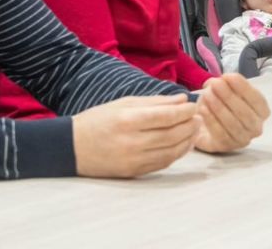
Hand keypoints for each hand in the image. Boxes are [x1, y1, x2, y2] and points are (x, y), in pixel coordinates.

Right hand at [72, 94, 199, 177]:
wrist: (72, 148)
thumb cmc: (98, 120)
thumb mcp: (124, 103)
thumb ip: (155, 102)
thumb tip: (182, 100)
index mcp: (128, 120)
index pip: (166, 116)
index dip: (184, 112)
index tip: (194, 106)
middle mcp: (131, 142)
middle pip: (171, 135)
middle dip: (189, 126)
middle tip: (199, 118)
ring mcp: (132, 160)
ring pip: (170, 151)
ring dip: (187, 141)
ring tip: (195, 130)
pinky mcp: (133, 172)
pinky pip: (162, 164)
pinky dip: (176, 154)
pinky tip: (183, 144)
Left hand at [194, 74, 269, 153]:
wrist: (207, 124)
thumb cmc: (223, 104)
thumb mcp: (227, 90)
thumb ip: (225, 84)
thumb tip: (216, 81)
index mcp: (262, 112)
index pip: (257, 99)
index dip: (243, 87)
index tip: (227, 76)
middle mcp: (256, 128)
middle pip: (244, 113)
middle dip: (229, 96)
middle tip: (215, 84)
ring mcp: (243, 140)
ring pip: (232, 124)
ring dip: (218, 107)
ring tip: (207, 94)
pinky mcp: (227, 147)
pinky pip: (220, 134)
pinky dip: (211, 120)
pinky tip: (202, 109)